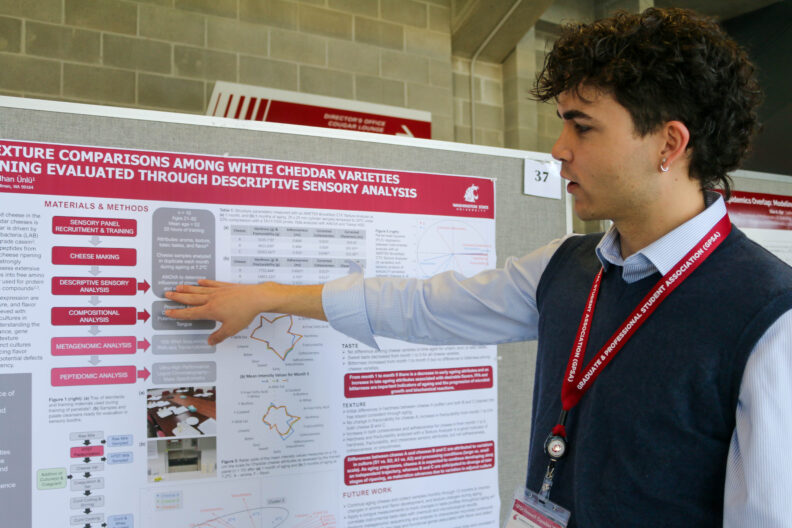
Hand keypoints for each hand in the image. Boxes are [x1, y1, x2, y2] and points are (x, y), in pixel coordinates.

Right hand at [164, 279, 325, 344]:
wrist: (257, 298)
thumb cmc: (245, 313)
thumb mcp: (231, 329)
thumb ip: (219, 336)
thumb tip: (210, 342)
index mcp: (210, 311)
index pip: (190, 313)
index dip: (178, 313)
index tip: (168, 311)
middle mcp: (212, 299)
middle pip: (191, 298)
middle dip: (178, 297)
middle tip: (167, 294)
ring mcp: (219, 291)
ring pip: (199, 289)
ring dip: (188, 288)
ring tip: (178, 286)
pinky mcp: (226, 286)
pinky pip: (212, 283)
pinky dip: (205, 282)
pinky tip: (200, 281)